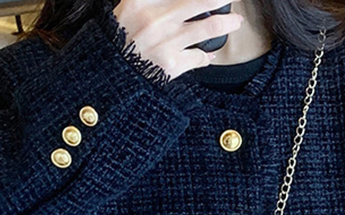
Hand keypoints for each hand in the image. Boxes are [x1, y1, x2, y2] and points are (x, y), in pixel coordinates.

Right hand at [111, 0, 244, 79]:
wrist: (109, 77)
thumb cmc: (117, 42)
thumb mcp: (128, 8)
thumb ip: (150, 0)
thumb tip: (173, 0)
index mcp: (142, 1)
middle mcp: (156, 18)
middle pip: (204, 0)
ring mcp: (165, 42)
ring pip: (210, 26)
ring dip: (227, 23)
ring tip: (235, 21)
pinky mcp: (171, 65)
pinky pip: (199, 57)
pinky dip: (206, 55)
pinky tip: (208, 54)